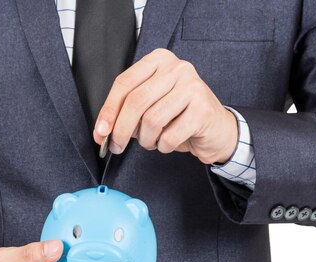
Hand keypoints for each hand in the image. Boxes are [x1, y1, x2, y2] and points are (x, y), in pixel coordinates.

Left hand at [93, 48, 237, 163]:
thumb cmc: (179, 116)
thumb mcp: (150, 105)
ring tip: (152, 141)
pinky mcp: (203, 109)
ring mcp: (192, 87)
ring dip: (146, 140)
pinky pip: (169, 136)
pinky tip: (169, 142)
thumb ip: (126, 110)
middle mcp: (177, 68)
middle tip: (116, 146)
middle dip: (121, 130)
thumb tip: (102, 131)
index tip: (99, 132)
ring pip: (152, 120)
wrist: (216, 128)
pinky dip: (163, 146)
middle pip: (135, 101)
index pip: (124, 83)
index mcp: (159, 60)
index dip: (108, 110)